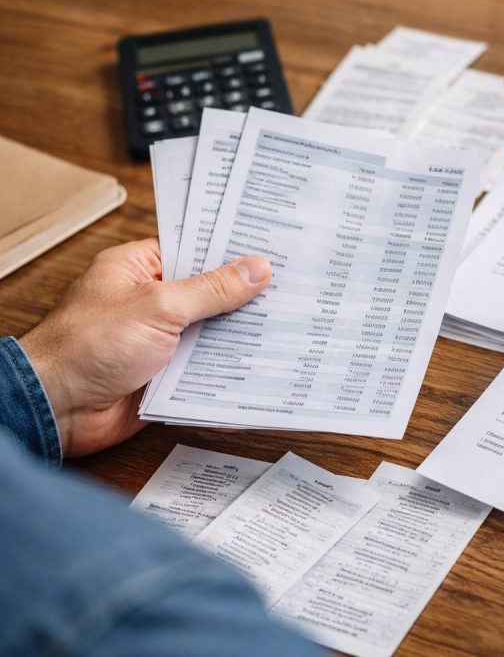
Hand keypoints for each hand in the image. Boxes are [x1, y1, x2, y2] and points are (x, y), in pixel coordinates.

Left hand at [19, 239, 271, 457]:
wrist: (56, 408)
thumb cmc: (87, 346)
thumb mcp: (158, 306)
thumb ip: (211, 290)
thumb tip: (255, 269)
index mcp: (138, 269)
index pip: (195, 250)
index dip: (232, 251)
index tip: (274, 249)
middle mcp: (150, 302)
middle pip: (209, 295)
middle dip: (246, 298)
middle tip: (293, 291)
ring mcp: (158, 340)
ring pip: (212, 334)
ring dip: (241, 338)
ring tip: (289, 328)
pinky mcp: (165, 376)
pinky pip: (206, 370)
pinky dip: (229, 373)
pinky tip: (262, 370)